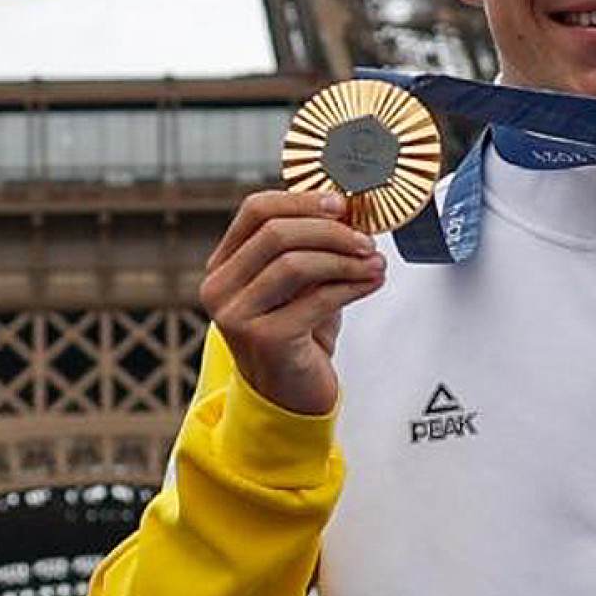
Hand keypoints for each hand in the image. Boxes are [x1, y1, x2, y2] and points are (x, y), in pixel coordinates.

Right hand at [199, 191, 386, 415]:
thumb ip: (311, 247)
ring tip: (374, 262)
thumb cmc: (298, 334)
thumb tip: (348, 210)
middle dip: (330, 230)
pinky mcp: (264, 340)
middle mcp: (220, 288)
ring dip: (345, 259)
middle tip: (365, 238)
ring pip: (294, 263)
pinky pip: (316, 299)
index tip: (341, 204)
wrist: (292, 395)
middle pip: (275, 233)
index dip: (301, 200)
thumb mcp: (300, 283)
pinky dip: (352, 285)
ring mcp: (237, 315)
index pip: (256, 210)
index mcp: (224, 265)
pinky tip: (371, 282)